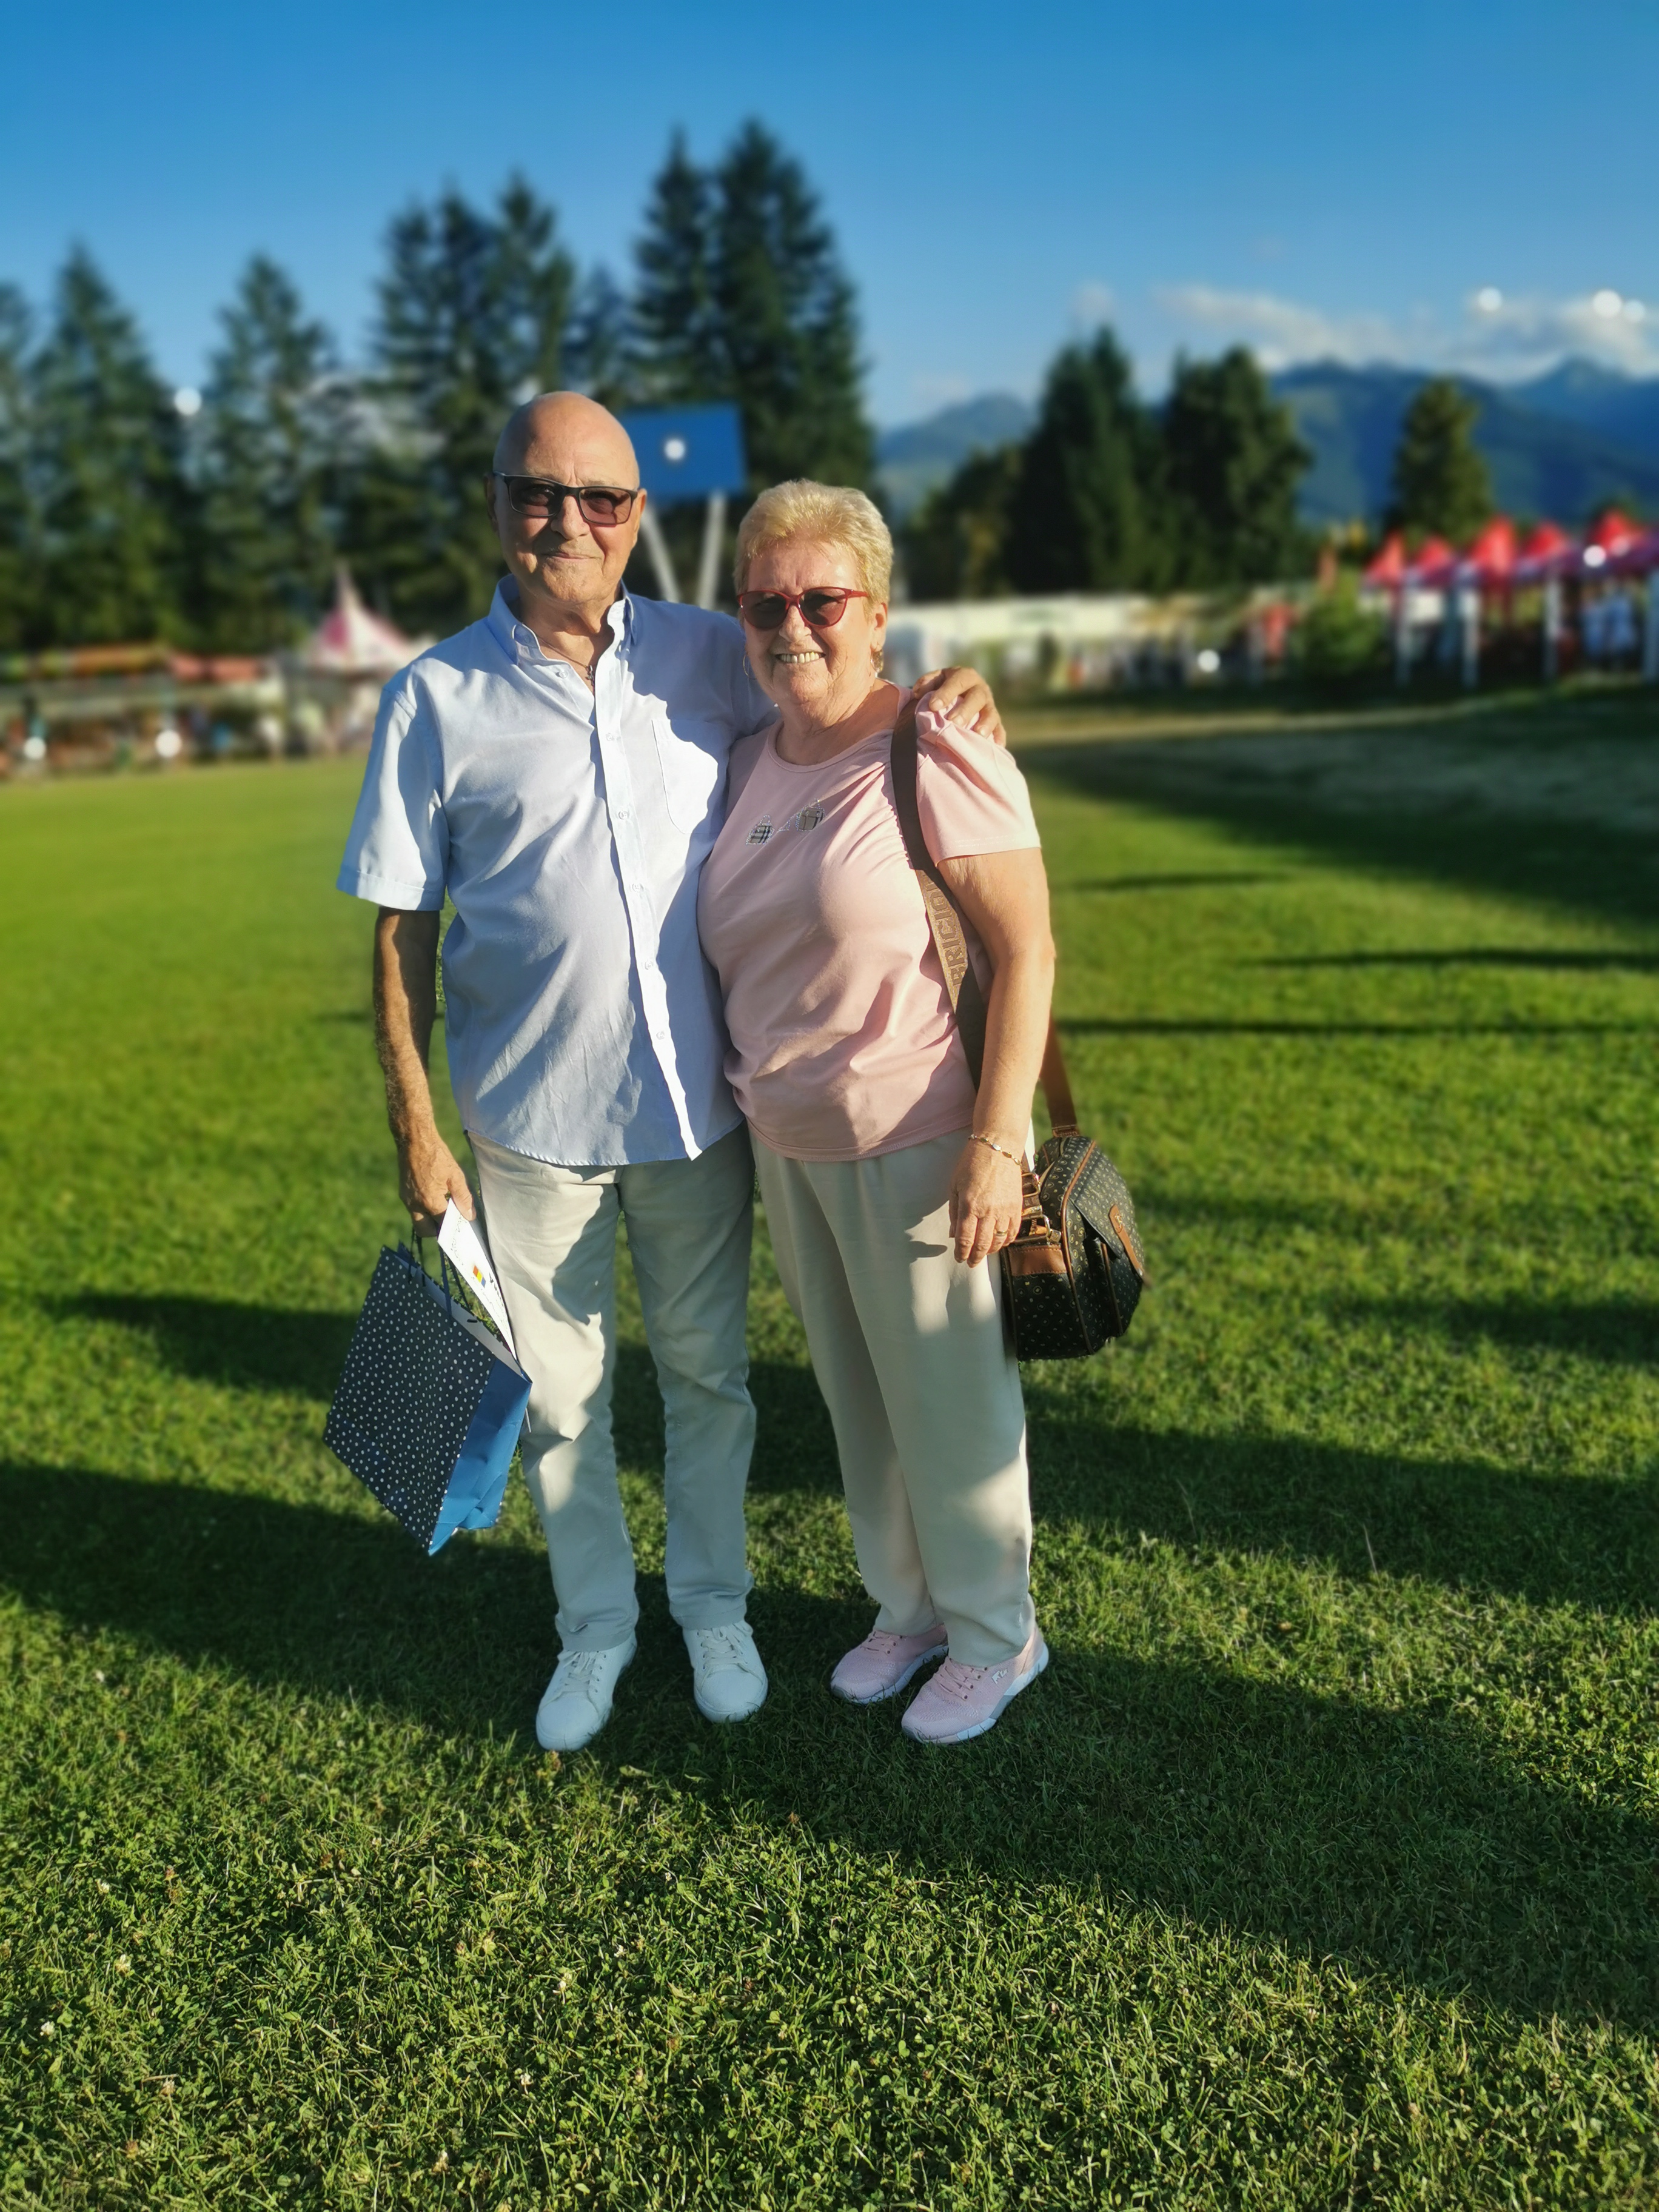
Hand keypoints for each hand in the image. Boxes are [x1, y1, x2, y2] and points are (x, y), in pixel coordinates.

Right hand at [398, 1126, 475, 1237]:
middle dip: (437, 1230)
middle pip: (425, 1230)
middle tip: (450, 1221)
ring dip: (429, 1219)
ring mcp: (406, 1200)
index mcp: (430, 1202)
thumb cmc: (437, 1155)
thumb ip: (463, 1197)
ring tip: (444, 1207)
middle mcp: (415, 1205)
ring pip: (417, 1220)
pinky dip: (423, 1209)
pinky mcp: (403, 1193)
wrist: (413, 1140)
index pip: (443, 1225)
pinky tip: (434, 1196)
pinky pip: (413, 1209)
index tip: (462, 1228)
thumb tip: (470, 1216)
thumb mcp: (455, 1175)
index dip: (454, 1227)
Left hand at [916, 665, 1005, 745]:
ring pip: (991, 713)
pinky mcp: (995, 722)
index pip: (957, 681)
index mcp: (964, 676)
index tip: (933, 706)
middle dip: (965, 709)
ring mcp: (989, 706)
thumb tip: (919, 692)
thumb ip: (925, 684)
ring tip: (978, 734)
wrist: (954, 699)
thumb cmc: (939, 692)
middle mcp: (980, 688)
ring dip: (986, 723)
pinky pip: (1000, 729)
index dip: (946, 693)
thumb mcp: (931, 683)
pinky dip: (999, 737)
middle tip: (953, 722)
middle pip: (977, 697)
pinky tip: (996, 746)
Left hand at [948, 1137, 1024, 1265]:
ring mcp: (1005, 1210)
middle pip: (982, 1244)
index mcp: (969, 1205)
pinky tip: (1000, 1242)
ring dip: (990, 1251)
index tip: (959, 1258)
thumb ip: (954, 1212)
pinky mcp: (1017, 1207)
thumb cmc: (971, 1164)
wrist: (998, 1147)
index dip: (961, 1253)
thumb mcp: (955, 1186)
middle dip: (975, 1257)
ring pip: (999, 1241)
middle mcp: (988, 1210)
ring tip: (984, 1253)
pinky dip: (1006, 1241)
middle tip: (971, 1262)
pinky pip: (1013, 1231)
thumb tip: (954, 1235)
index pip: (965, 1239)